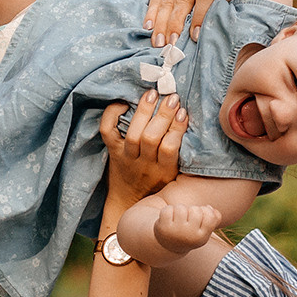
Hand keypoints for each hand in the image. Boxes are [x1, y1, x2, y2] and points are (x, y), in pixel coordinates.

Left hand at [100, 91, 186, 205]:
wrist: (128, 201)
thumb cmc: (157, 183)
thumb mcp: (175, 175)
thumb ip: (181, 154)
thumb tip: (188, 120)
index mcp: (164, 171)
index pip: (169, 148)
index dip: (177, 128)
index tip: (183, 112)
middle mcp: (144, 165)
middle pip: (151, 138)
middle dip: (162, 115)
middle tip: (172, 97)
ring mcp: (127, 158)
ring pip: (133, 135)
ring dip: (143, 112)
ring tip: (152, 94)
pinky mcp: (113, 152)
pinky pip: (107, 132)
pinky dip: (111, 115)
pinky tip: (123, 103)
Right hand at [142, 0, 222, 45]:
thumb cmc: (225, 3)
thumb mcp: (230, 3)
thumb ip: (223, 12)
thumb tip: (219, 36)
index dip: (199, 16)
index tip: (194, 36)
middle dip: (176, 23)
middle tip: (172, 43)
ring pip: (167, 0)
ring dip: (161, 23)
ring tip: (159, 42)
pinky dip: (151, 13)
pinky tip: (148, 28)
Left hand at [151, 201, 222, 258]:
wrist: (168, 245)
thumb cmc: (190, 233)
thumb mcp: (204, 230)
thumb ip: (214, 219)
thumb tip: (210, 208)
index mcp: (201, 238)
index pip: (210, 216)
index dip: (206, 212)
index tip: (201, 217)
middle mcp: (189, 236)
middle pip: (196, 210)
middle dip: (191, 210)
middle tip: (187, 219)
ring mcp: (175, 231)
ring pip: (181, 208)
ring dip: (179, 209)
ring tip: (177, 219)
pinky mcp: (163, 227)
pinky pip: (168, 209)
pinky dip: (168, 210)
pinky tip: (168, 219)